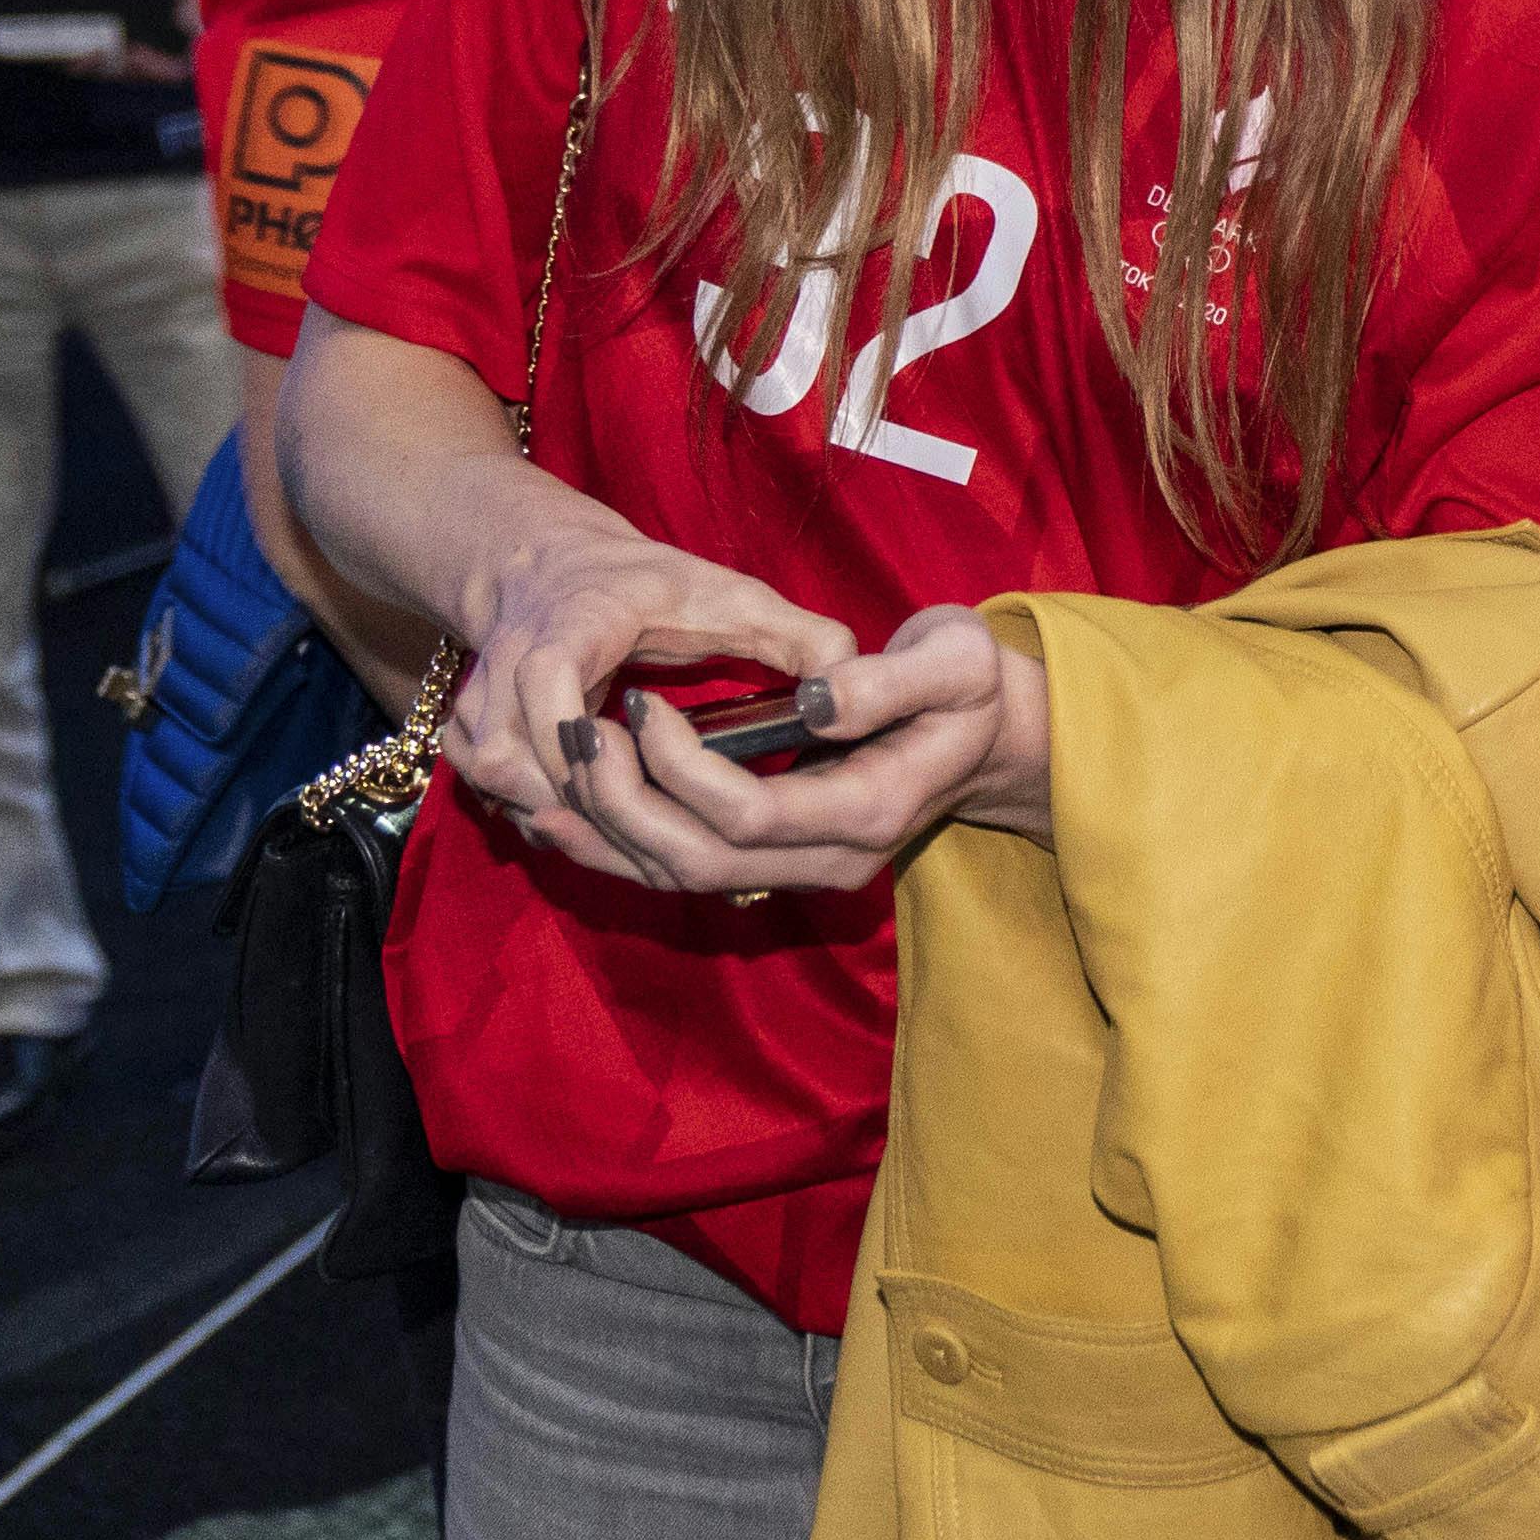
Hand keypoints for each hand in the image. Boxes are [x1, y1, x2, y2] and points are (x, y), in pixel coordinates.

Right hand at [438, 509, 859, 890]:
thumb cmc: (646, 586)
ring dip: (582, 819)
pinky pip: (504, 803)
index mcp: (571, 623)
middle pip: (523, 758)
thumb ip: (795, 634)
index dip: (581, 731)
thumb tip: (850, 685)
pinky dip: (559, 822)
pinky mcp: (470, 743)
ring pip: (511, 790)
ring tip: (656, 825)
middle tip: (678, 821)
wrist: (550, 571)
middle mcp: (509, 669)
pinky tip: (617, 823)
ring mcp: (480, 711)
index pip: (547, 681)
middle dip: (600, 801)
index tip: (633, 752)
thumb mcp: (726, 593)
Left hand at [566, 605, 1058, 896]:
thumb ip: (890, 681)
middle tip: (580, 736)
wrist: (987, 737)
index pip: (751, 814)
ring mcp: (802, 871)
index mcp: (870, 810)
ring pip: (682, 879)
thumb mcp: (955, 661)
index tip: (642, 706)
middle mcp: (831, 860)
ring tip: (551, 777)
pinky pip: (684, 871)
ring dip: (610, 836)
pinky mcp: (775, 862)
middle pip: (701, 862)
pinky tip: (571, 812)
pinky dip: (621, 847)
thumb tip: (816, 699)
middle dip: (627, 806)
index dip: (682, 769)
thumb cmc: (970, 685)